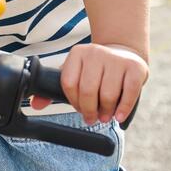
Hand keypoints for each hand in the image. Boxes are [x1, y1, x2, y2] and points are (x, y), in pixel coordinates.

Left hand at [30, 43, 148, 123]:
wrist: (124, 53)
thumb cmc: (96, 70)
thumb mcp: (75, 73)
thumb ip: (54, 89)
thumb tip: (36, 105)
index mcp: (77, 53)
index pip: (68, 84)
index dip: (73, 102)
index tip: (80, 109)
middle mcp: (95, 53)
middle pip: (87, 91)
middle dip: (89, 110)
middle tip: (93, 118)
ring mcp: (116, 59)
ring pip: (107, 94)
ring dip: (106, 112)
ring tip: (105, 116)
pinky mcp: (134, 68)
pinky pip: (128, 93)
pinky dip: (122, 109)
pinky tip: (118, 116)